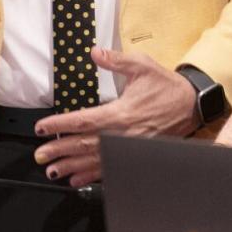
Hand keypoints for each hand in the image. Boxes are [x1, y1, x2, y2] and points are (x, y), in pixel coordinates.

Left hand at [32, 47, 197, 185]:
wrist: (191, 105)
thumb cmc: (166, 86)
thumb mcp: (142, 65)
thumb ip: (116, 60)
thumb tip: (95, 52)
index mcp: (120, 112)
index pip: (83, 120)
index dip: (59, 125)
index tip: (42, 128)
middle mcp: (122, 134)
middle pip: (84, 145)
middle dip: (59, 150)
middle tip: (40, 154)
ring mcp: (128, 148)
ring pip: (94, 160)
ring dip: (71, 166)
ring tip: (52, 170)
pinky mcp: (134, 154)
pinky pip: (109, 168)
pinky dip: (92, 176)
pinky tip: (77, 179)